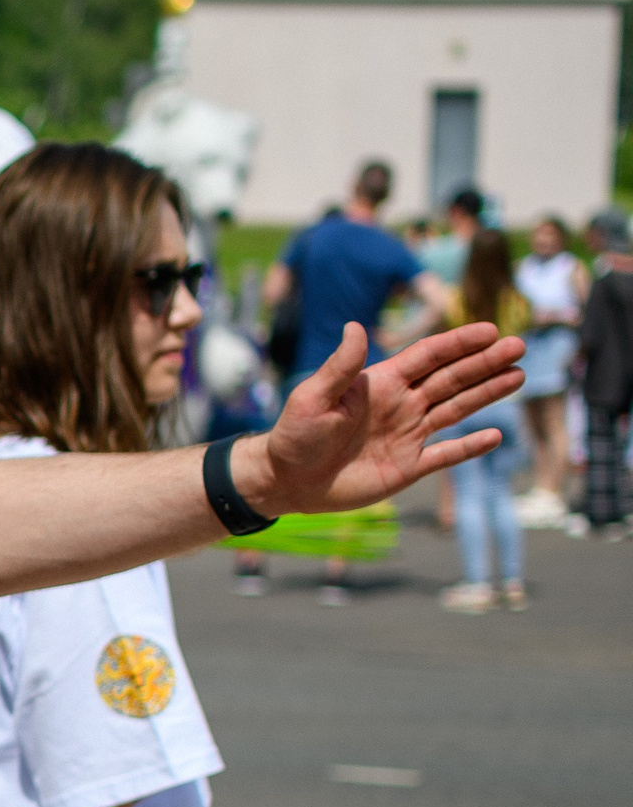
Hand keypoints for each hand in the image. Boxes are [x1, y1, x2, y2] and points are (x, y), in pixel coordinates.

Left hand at [234, 321, 523, 514]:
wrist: (287, 479)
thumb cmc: (295, 434)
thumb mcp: (313, 396)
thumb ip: (341, 366)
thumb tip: (355, 326)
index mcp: (382, 383)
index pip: (429, 356)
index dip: (459, 343)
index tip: (490, 330)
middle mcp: (401, 404)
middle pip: (451, 378)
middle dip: (485, 362)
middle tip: (519, 346)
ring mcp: (407, 435)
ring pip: (456, 409)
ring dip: (487, 393)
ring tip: (519, 376)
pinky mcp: (408, 467)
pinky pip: (446, 454)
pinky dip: (470, 447)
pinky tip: (495, 436)